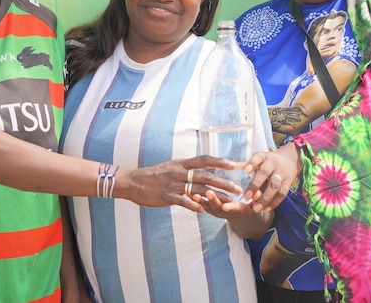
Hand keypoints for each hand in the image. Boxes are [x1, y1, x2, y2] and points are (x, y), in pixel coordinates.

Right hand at [117, 156, 241, 211]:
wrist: (133, 181)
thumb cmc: (153, 176)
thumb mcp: (171, 168)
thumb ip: (186, 170)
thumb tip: (201, 172)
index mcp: (181, 164)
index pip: (204, 160)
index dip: (219, 162)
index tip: (234, 165)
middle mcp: (179, 172)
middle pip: (206, 176)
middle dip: (224, 182)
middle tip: (238, 188)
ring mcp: (173, 184)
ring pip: (198, 189)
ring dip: (215, 195)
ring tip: (229, 201)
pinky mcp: (166, 196)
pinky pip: (182, 201)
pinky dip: (193, 205)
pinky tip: (203, 210)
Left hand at [193, 189, 272, 239]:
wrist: (243, 214)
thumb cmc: (251, 204)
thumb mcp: (256, 202)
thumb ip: (257, 198)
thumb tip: (258, 194)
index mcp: (239, 210)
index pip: (235, 209)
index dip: (230, 207)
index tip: (226, 206)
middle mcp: (227, 212)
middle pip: (219, 208)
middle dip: (213, 201)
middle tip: (208, 193)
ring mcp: (218, 212)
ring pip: (208, 207)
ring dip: (201, 201)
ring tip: (194, 194)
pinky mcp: (211, 209)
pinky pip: (203, 205)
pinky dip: (197, 200)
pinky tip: (190, 192)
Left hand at [235, 145, 300, 212]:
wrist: (290, 160)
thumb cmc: (268, 162)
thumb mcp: (258, 159)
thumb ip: (245, 164)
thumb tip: (228, 167)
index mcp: (263, 157)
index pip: (258, 158)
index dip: (252, 163)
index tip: (245, 171)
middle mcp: (273, 164)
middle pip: (265, 173)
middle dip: (255, 185)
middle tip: (246, 197)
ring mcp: (281, 173)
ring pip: (274, 186)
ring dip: (265, 198)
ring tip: (256, 208)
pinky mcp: (288, 182)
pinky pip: (282, 193)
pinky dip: (274, 202)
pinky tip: (266, 209)